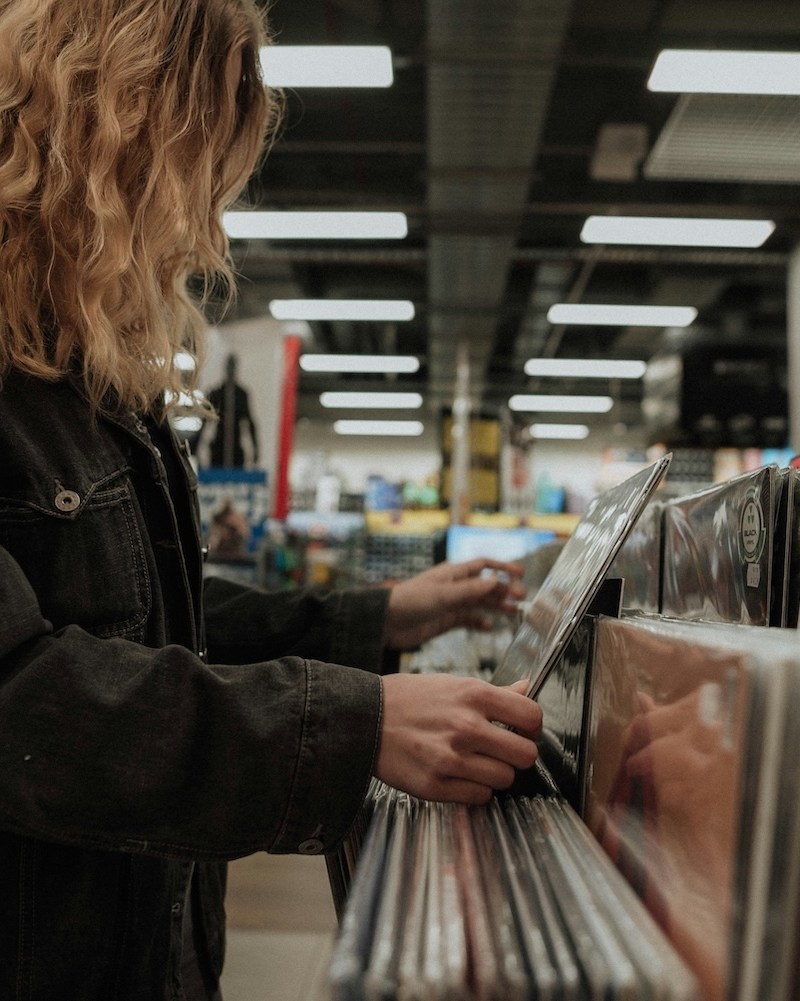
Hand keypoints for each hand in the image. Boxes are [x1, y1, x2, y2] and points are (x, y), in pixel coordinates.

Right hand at [375, 675, 541, 803]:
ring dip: (495, 773)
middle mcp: (466, 727)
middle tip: (502, 750)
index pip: (532, 716)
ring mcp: (451, 759)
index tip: (522, 730)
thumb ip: (493, 692)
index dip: (532, 726)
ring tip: (476, 762)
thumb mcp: (452, 684)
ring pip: (505, 779)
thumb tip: (525, 689)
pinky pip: (480, 797)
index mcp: (473, 695)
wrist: (363, 717)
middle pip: (526, 755)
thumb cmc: (408, 699)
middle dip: (517, 754)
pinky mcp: (435, 786)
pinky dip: (475, 789)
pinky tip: (460, 774)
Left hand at [384, 558, 525, 649]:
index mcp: (453, 574)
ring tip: (513, 612)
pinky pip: (468, 619)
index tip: (520, 573)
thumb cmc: (409, 601)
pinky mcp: (446, 620)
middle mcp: (454, 587)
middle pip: (485, 586)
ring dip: (496, 606)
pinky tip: (488, 627)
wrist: (387, 623)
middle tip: (521, 598)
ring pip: (480, 603)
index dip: (502, 567)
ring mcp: (451, 604)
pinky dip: (479, 622)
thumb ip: (469, 590)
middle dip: (503, 590)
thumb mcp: (442, 595)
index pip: (483, 566)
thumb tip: (495, 582)